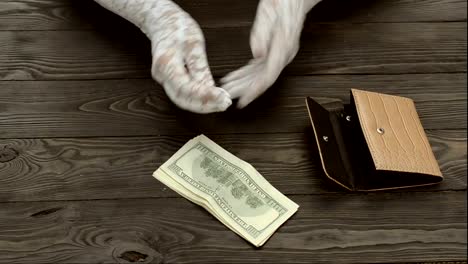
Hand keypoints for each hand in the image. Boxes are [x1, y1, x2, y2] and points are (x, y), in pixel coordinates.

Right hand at [95, 0, 231, 112]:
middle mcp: (161, 75)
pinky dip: (197, 98)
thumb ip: (200, 68)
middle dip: (205, 105)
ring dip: (202, 104)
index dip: (205, 97)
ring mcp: (163, 79)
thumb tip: (211, 89)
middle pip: (182, 100)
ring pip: (182, 99)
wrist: (161, 20)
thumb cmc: (177, 27)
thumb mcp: (194, 44)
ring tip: (221, 103)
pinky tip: (211, 98)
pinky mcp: (169, 79)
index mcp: (166, 64)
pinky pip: (182, 94)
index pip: (186, 88)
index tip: (223, 98)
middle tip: (225, 104)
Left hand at [221, 0, 319, 108]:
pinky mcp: (276, 49)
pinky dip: (247, 71)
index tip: (243, 101)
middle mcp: (283, 54)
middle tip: (226, 96)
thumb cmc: (285, 0)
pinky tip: (237, 76)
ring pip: (260, 73)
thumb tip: (257, 54)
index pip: (268, 76)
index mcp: (283, 47)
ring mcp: (280, 53)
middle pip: (262, 78)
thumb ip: (262, 33)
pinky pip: (260, 65)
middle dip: (243, 89)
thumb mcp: (270, 12)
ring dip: (243, 81)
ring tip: (227, 87)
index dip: (254, 91)